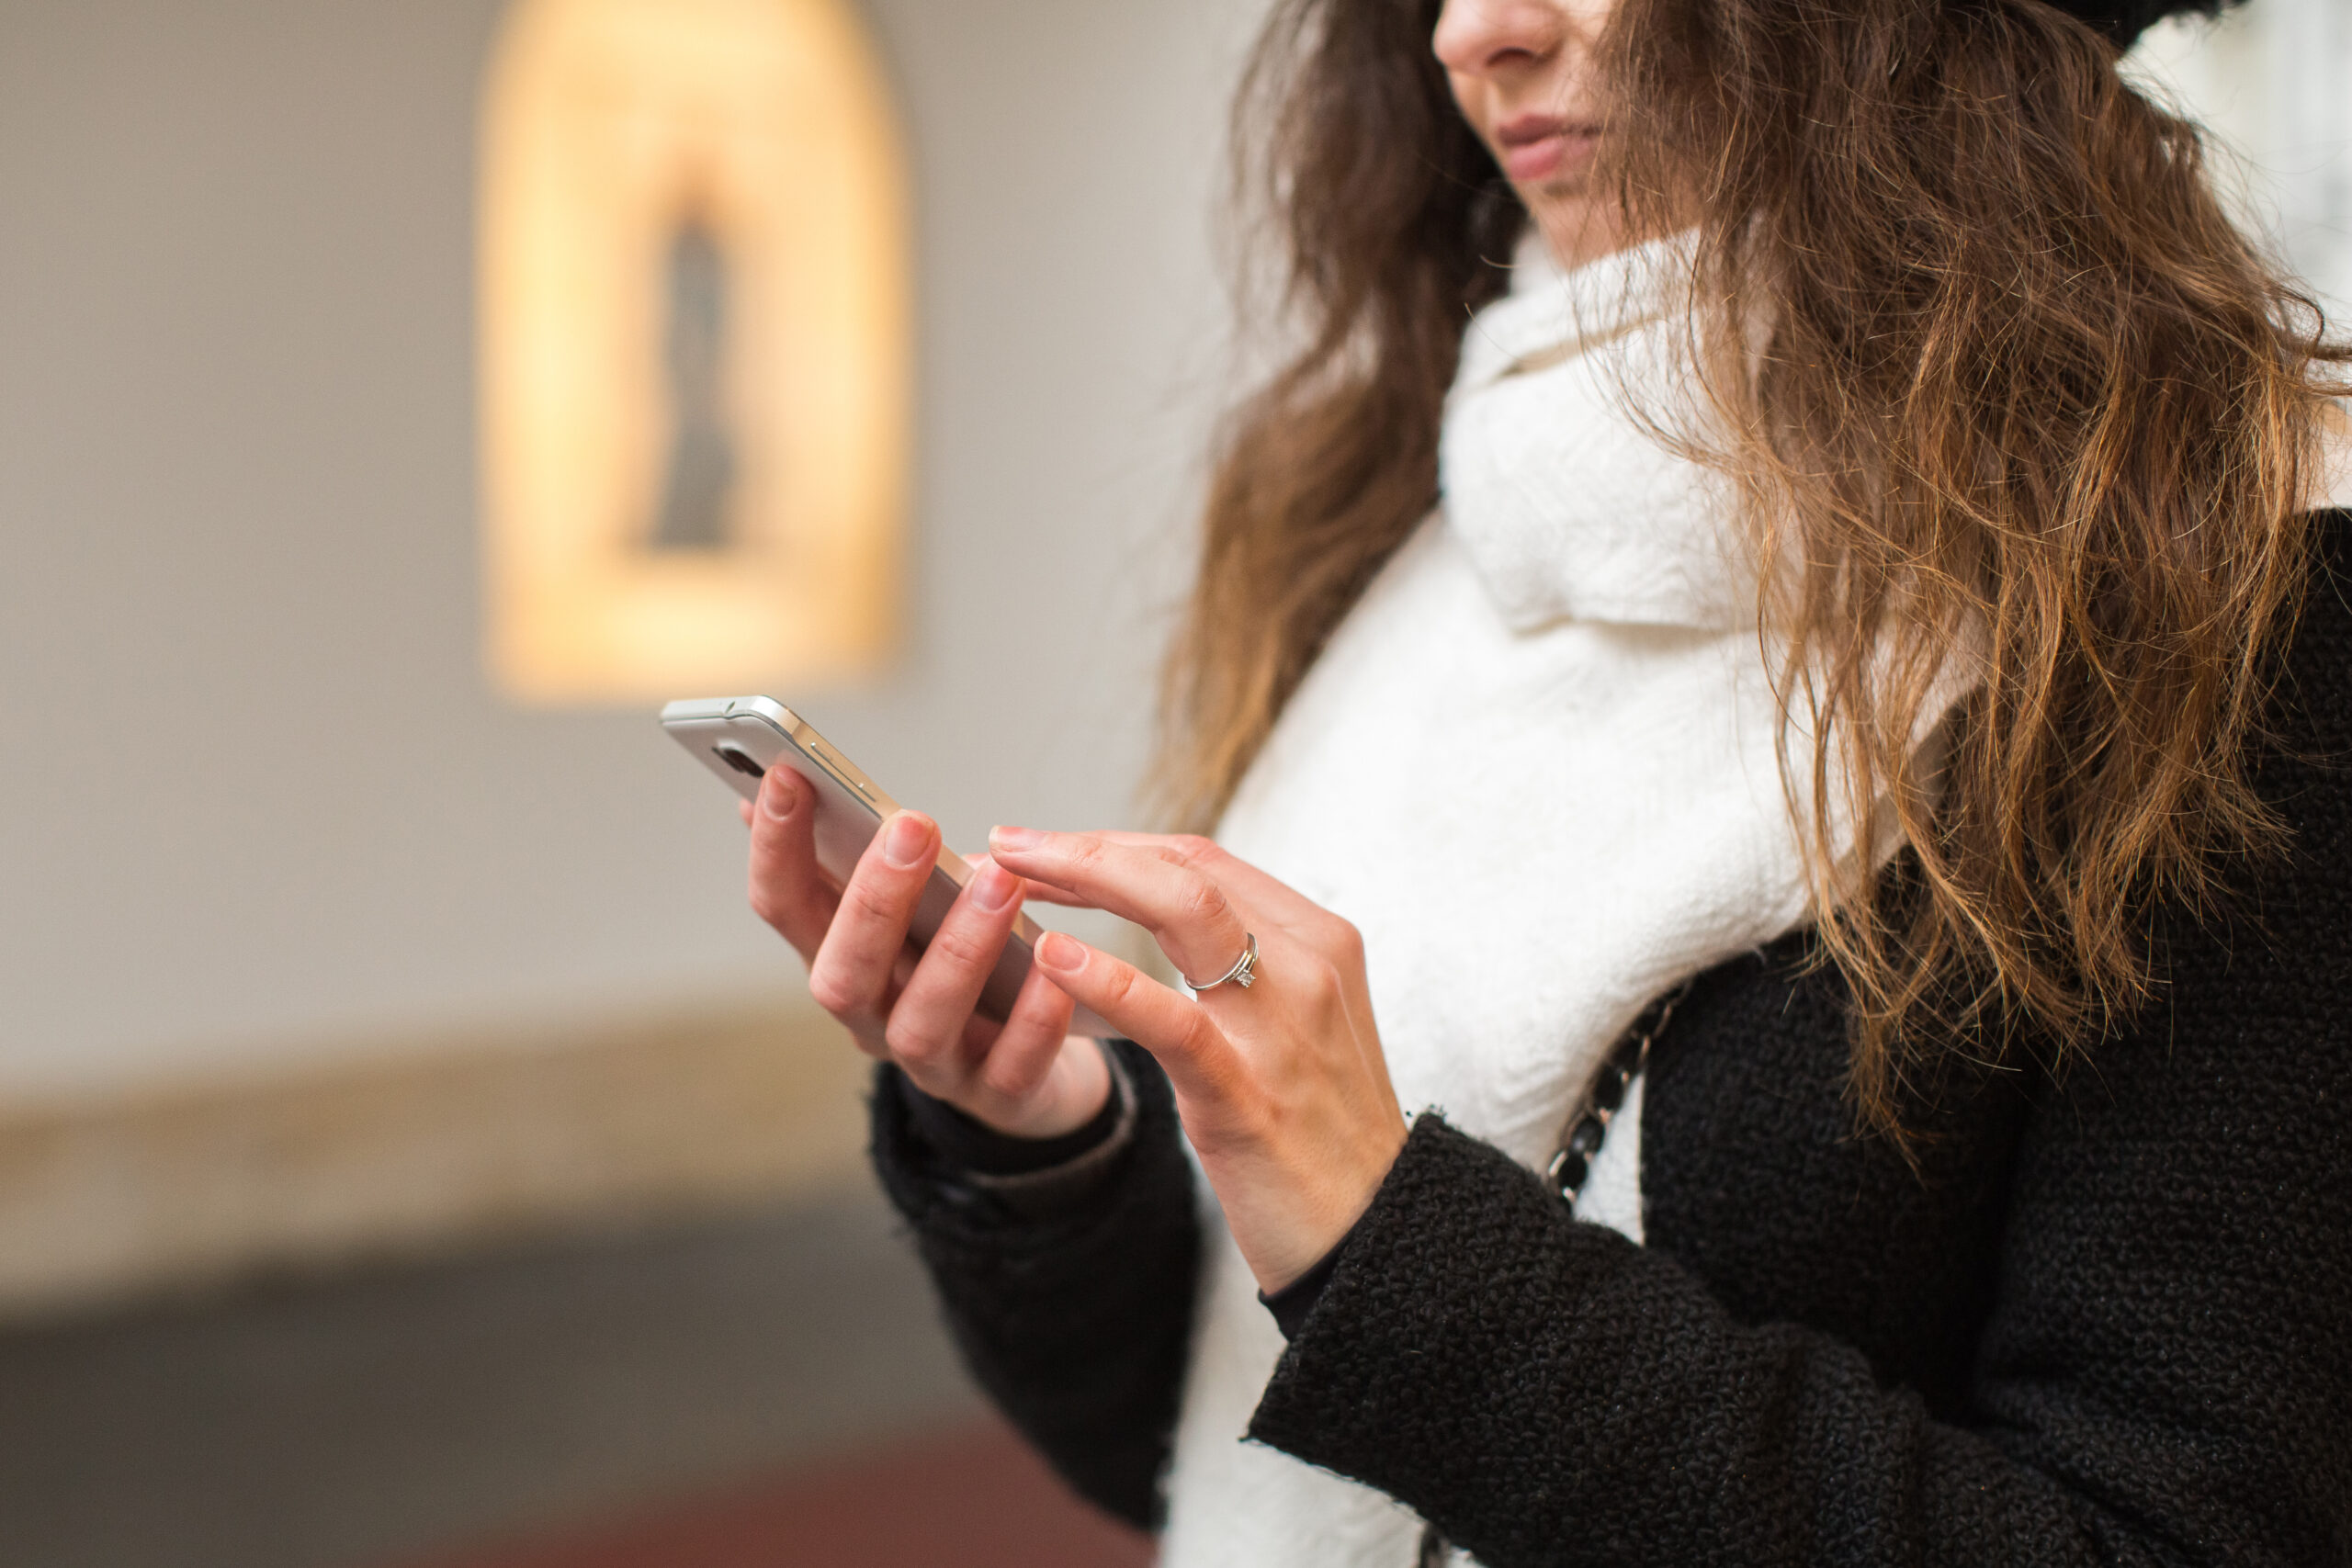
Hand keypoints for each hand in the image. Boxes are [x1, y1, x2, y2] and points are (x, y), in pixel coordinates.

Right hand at [741, 769, 1108, 1139]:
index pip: (784, 909)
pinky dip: (1032, 1020)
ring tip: (1001, 883)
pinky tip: (1055, 968)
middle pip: (843, 974)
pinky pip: (1012, 1066)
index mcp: (841, 961)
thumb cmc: (961, 970)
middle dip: (875, 899)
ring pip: (923, 1022)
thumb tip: (778, 786)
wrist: (1028, 1070)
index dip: (776, 849)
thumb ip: (855, 860)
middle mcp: (871, 1020)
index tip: (790, 775)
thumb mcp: (903, 912)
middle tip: (914, 826)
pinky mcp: (999, 1097)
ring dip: (958, 950)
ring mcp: (933, 1065)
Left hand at [985, 828, 1407, 1292]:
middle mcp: (1308, 966)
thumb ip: (1241, 968)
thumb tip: (1154, 924)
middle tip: (1009, 843)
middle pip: (1187, 869)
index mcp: (1318, 943)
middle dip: (1088, 846)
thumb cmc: (1323, 1136)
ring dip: (1088, 878)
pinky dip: (1108, 977)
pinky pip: (1173, 1017)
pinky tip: (1052, 955)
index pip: (1203, 863)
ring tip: (1013, 875)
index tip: (1045, 848)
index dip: (1115, 846)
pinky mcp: (1251, 1092)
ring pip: (1185, 911)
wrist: (1380, 1236)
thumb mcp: (1295, 1027)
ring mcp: (1283, 1026)